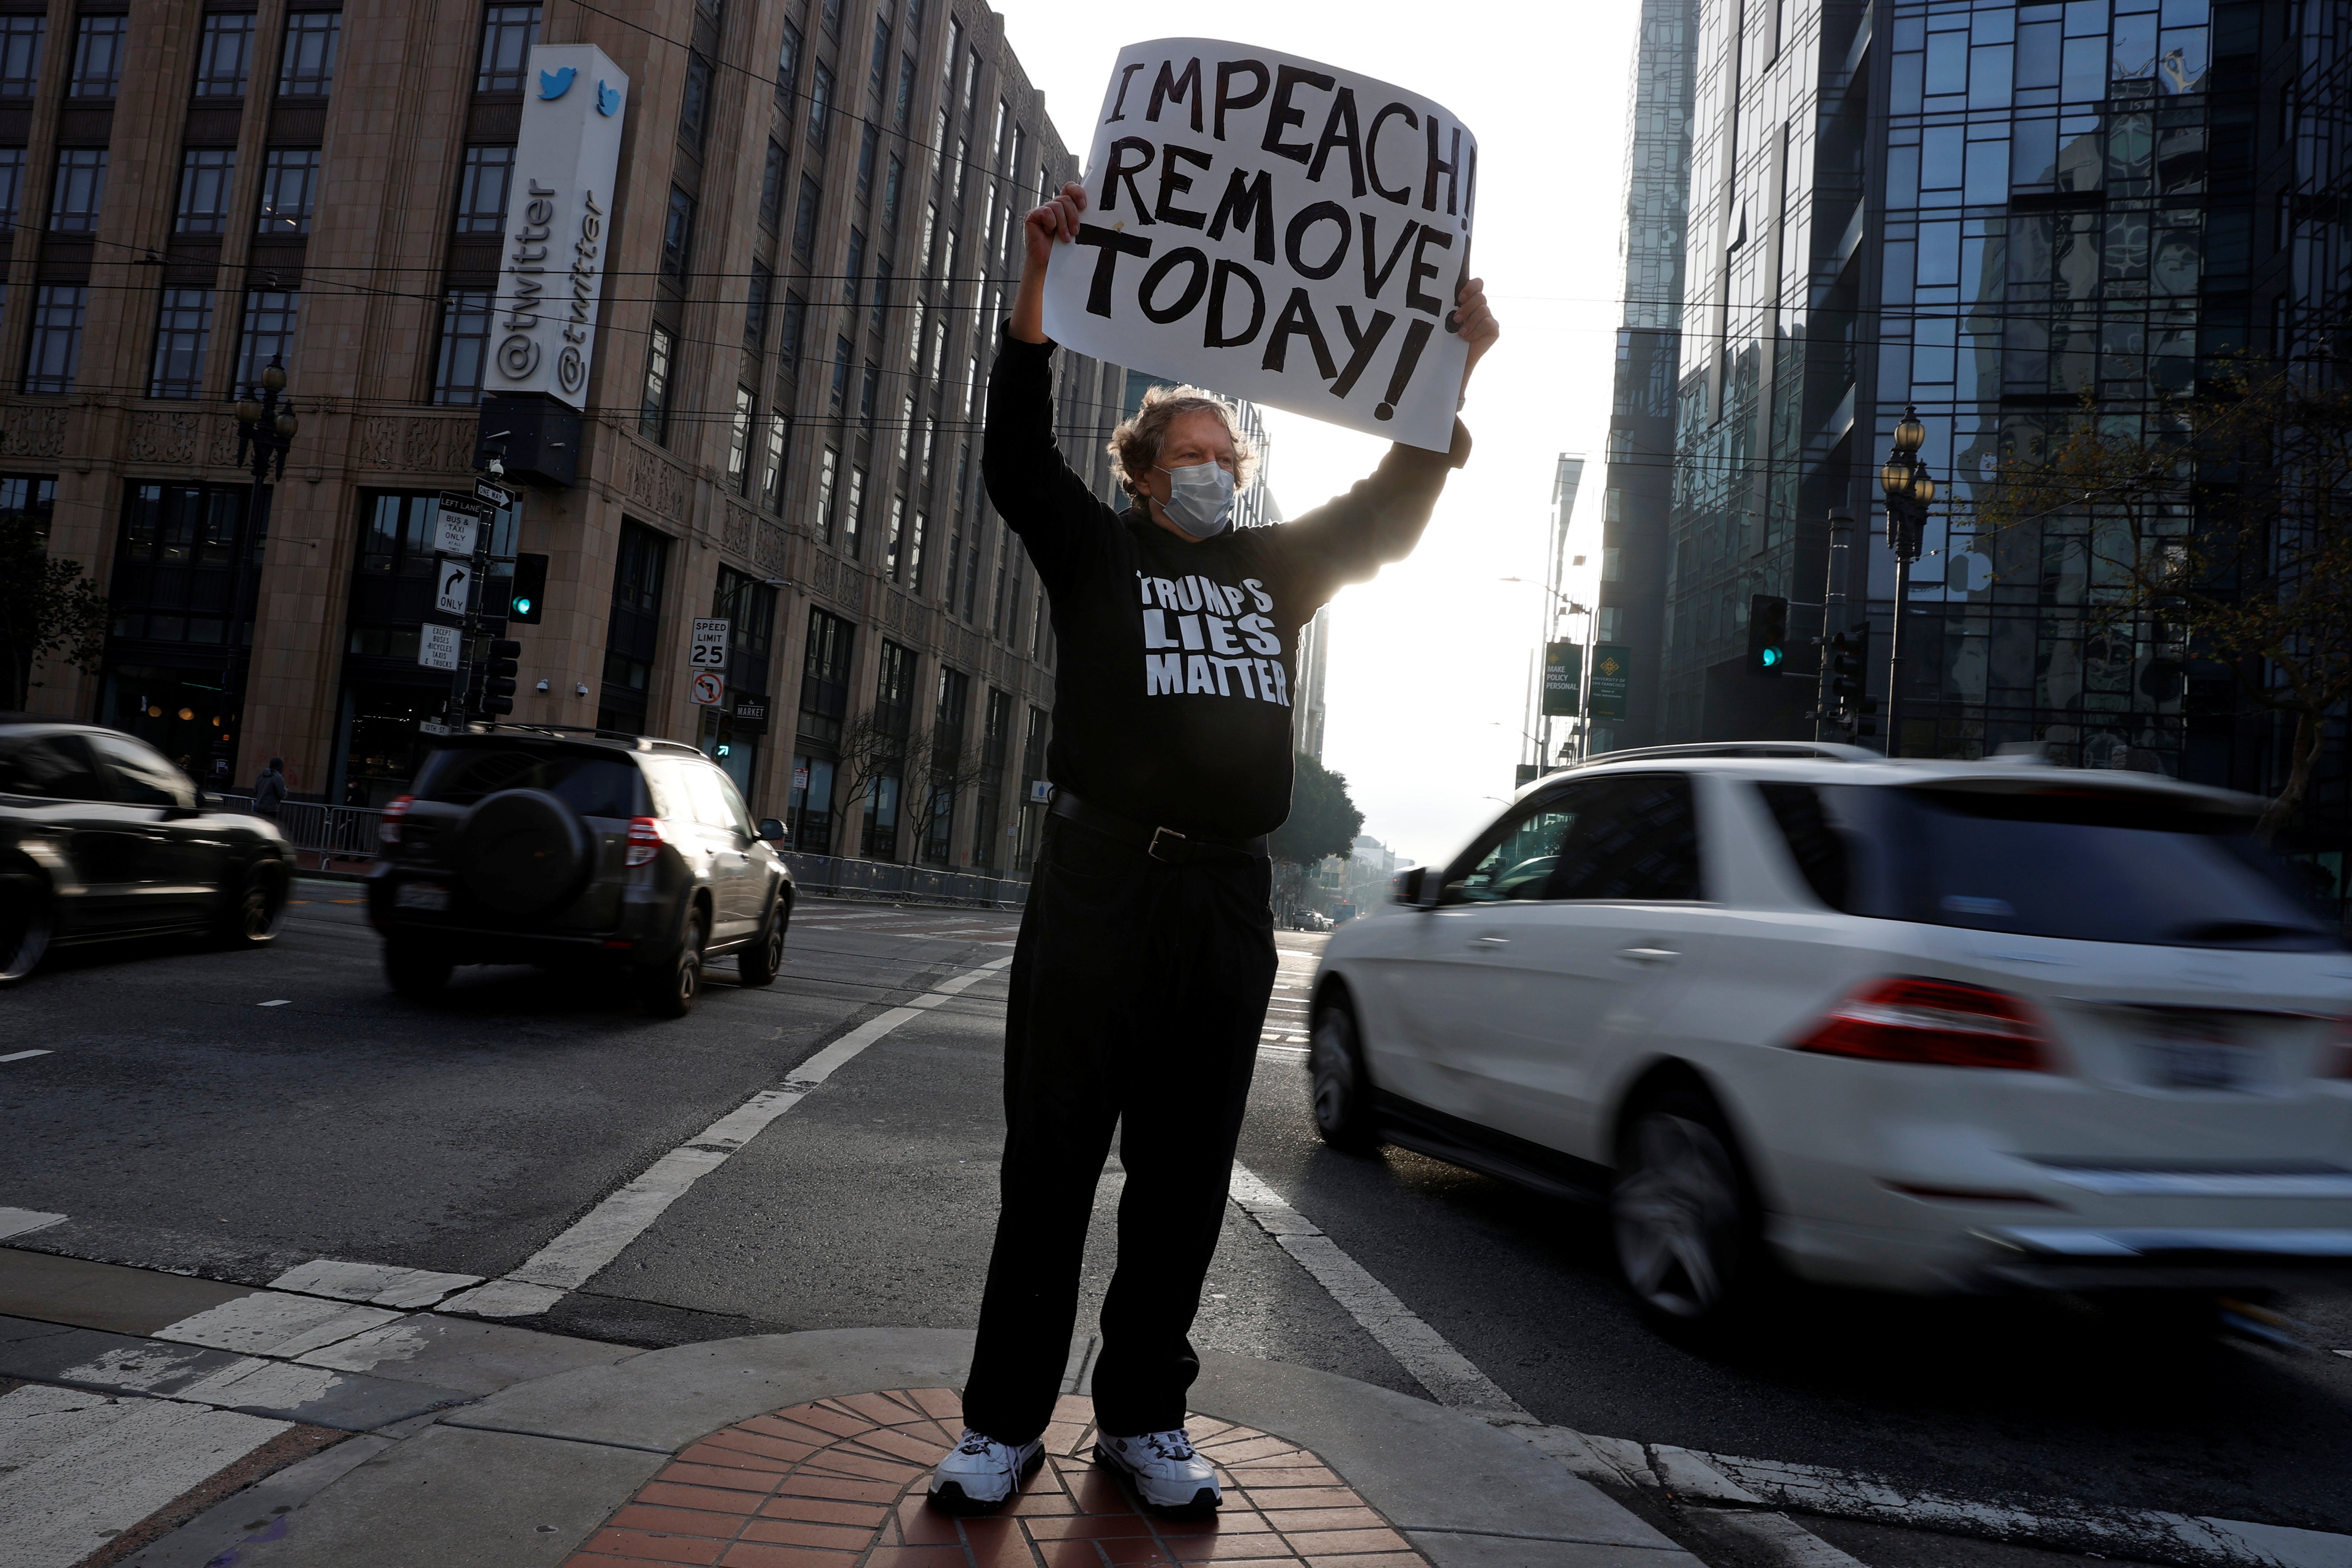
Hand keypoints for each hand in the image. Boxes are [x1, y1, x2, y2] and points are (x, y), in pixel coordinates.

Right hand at [1023, 181, 1087, 274]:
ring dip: (1063, 224)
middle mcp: (1053, 206)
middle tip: (1075, 232)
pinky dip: (1051, 224)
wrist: (1048, 264)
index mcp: (1064, 207)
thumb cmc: (1063, 249)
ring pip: (1057, 206)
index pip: (1070, 188)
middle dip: (1073, 216)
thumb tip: (1093, 209)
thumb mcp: (1076, 230)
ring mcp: (1042, 210)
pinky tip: (1048, 233)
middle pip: (1066, 199)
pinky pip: (1046, 212)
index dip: (1078, 192)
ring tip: (1065, 238)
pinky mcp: (1032, 215)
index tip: (1084, 206)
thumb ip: (1081, 217)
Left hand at [1452, 276, 1498, 393]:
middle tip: (1456, 319)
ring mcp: (1488, 318)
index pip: (1477, 284)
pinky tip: (1468, 338)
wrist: (1451, 360)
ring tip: (1460, 332)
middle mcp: (1480, 308)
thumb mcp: (1445, 318)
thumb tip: (1443, 292)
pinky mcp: (1493, 330)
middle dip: (1467, 307)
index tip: (1459, 298)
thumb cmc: (1445, 337)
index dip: (1470, 287)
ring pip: (1483, 309)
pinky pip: (1488, 323)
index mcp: (1469, 301)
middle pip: (1480, 296)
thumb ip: (1450, 305)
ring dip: (1470, 321)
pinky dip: (1477, 331)